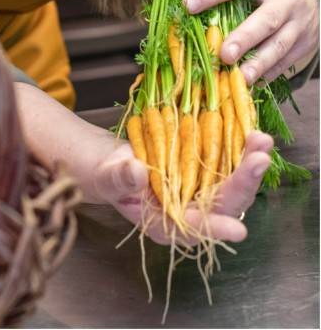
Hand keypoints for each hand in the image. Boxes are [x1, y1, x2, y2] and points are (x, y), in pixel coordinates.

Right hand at [91, 131, 272, 245]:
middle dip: (244, 184)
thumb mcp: (106, 176)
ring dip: (251, 165)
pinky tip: (254, 137)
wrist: (114, 163)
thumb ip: (119, 178)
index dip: (215, 228)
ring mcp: (203, 192)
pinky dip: (243, 151)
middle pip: (225, 205)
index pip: (194, 229)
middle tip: (259, 160)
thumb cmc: (107, 175)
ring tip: (262, 141)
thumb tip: (136, 172)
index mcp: (167, 224)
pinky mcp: (208, 173)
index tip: (237, 230)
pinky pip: (230, 166)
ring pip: (234, 185)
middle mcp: (192, 213)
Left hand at [185, 0, 318, 83]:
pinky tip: (252, 81)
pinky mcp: (307, 42)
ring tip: (240, 77)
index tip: (189, 5)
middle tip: (224, 55)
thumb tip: (188, 7)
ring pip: (280, 45)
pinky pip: (287, 60)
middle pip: (267, 20)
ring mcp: (301, 23)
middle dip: (244, 38)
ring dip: (258, 63)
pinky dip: (269, 72)